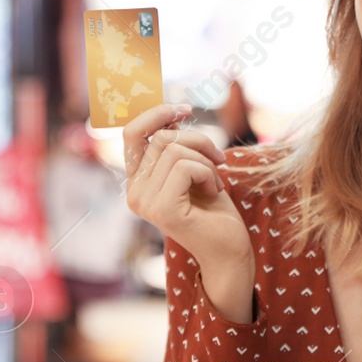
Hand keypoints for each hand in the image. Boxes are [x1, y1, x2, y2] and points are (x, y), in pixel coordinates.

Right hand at [122, 103, 254, 281]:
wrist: (229, 250)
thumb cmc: (213, 210)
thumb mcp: (192, 169)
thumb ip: (175, 147)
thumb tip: (171, 114)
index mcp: (136, 182)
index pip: (132, 133)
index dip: (157, 114)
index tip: (185, 111)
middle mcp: (134, 193)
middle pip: (160, 137)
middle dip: (197, 140)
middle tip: (218, 159)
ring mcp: (145, 203)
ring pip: (174, 150)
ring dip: (206, 160)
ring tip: (215, 181)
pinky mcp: (163, 210)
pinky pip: (186, 167)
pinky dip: (208, 172)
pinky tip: (214, 191)